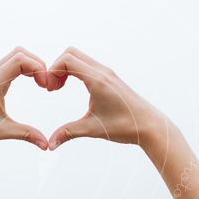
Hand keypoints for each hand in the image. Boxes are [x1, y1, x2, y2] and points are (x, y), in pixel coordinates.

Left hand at [0, 47, 49, 150]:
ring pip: (14, 57)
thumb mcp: (2, 132)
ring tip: (40, 83)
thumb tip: (47, 145)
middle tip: (45, 83)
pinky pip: (9, 65)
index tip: (45, 86)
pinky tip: (30, 82)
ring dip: (30, 65)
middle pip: (19, 53)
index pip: (21, 59)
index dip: (38, 68)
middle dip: (37, 64)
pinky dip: (23, 69)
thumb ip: (26, 134)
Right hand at [45, 47, 164, 149]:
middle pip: (70, 53)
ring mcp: (107, 73)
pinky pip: (86, 64)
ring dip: (65, 69)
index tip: (49, 90)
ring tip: (59, 88)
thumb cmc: (125, 126)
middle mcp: (102, 72)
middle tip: (52, 88)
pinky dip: (74, 71)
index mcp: (98, 80)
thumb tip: (50, 145)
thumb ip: (68, 133)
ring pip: (79, 57)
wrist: (149, 125)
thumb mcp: (93, 130)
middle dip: (56, 67)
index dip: (52, 71)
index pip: (67, 60)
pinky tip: (72, 88)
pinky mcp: (109, 77)